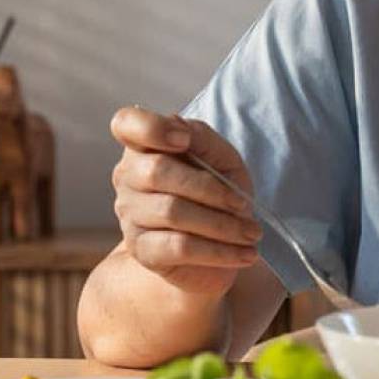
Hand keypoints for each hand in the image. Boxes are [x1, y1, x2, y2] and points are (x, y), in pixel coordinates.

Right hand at [110, 106, 262, 296]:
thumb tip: (182, 130)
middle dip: (211, 188)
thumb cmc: (216, 194)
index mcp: (144, 146)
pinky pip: (179, 247)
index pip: (126, 124)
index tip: (184, 140)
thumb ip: (202, 139)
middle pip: (157, 171)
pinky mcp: (142, 250)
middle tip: (243, 205)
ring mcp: (130, 215)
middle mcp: (128, 177)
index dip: (151, 128)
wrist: (215, 246)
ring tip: (251, 233)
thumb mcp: (221, 159)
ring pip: (172, 211)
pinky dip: (219, 250)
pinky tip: (244, 254)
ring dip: (222, 224)